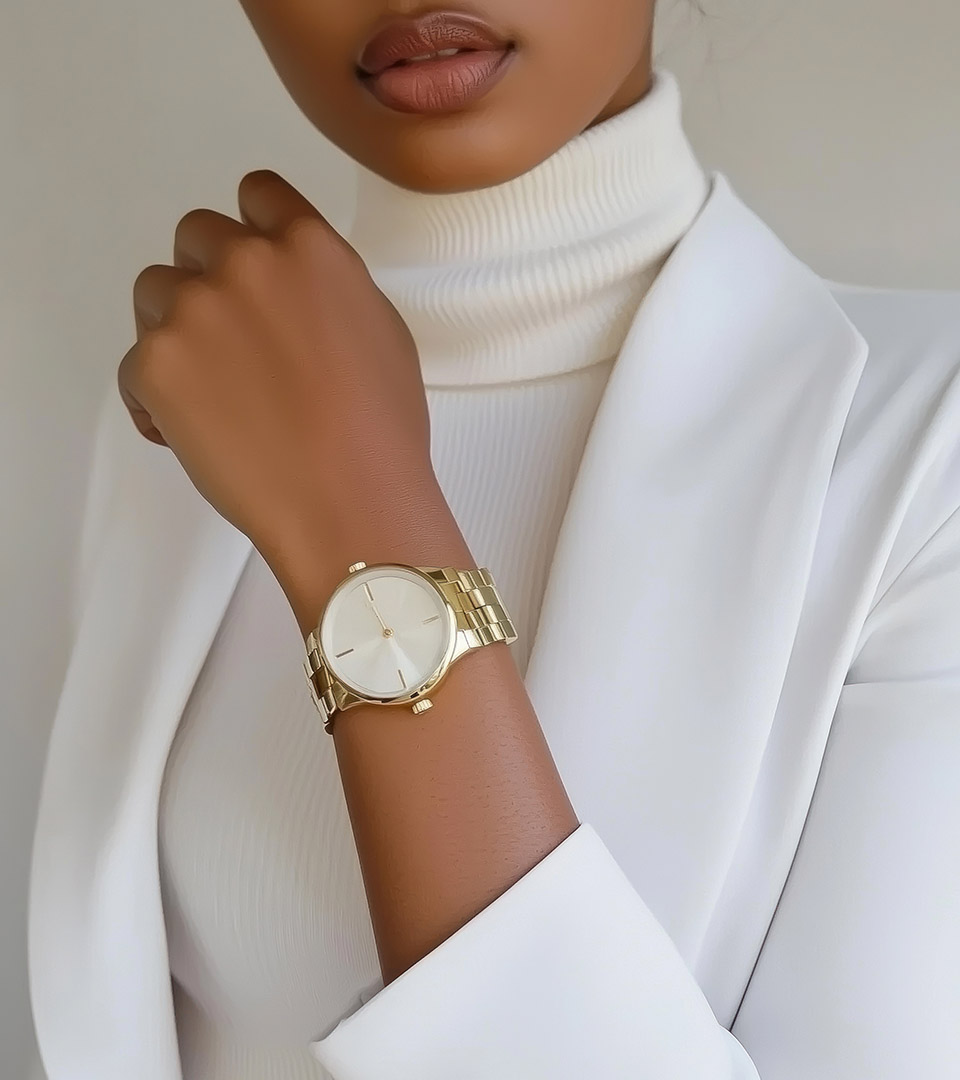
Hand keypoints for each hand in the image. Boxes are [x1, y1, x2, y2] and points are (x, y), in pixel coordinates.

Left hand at [119, 170, 450, 619]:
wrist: (349, 501)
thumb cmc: (382, 432)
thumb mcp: (381, 332)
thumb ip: (329, 287)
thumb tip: (298, 291)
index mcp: (309, 247)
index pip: (257, 192)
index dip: (252, 229)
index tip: (254, 268)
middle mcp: (245, 261)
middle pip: (196, 236)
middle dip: (209, 278)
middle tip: (233, 341)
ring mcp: (194, 309)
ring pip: (154, 292)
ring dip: (175, 328)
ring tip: (211, 390)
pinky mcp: (154, 363)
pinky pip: (133, 364)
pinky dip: (153, 396)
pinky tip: (193, 432)